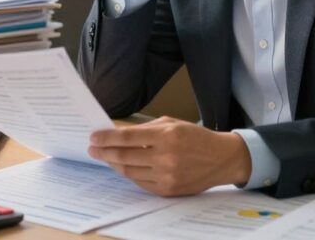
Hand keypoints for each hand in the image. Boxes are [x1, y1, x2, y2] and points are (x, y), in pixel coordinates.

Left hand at [88, 116, 250, 196]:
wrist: (221, 159)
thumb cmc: (196, 137)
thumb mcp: (172, 124)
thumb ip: (145, 129)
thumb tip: (118, 133)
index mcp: (167, 136)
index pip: (127, 138)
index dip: (107, 138)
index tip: (94, 137)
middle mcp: (166, 157)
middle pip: (124, 156)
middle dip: (104, 152)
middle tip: (93, 148)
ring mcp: (167, 176)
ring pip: (130, 171)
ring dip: (113, 164)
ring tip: (105, 157)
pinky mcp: (168, 190)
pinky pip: (140, 182)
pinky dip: (129, 174)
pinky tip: (122, 166)